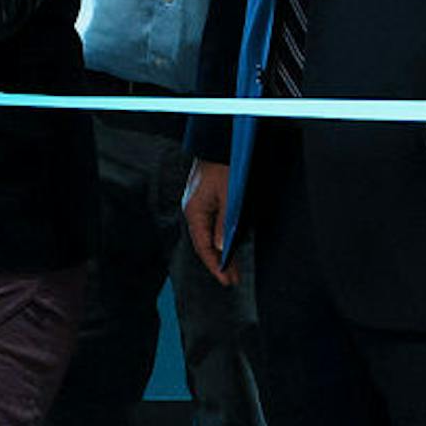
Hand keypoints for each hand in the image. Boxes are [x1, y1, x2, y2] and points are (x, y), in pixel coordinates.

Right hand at [182, 158, 233, 282]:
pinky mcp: (205, 201)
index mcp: (194, 212)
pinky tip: (227, 247)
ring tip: (232, 269)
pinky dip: (219, 240)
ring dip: (220, 253)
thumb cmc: (225, 168)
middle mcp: (193, 211)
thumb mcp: (228, 197)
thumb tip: (222, 249)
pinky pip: (210, 227)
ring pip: (208, 236)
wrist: (221, 144)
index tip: (226, 280)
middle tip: (232, 280)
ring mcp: (198, 206)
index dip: (215, 266)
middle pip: (204, 244)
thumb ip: (224, 224)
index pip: (203, 247)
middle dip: (218, 263)